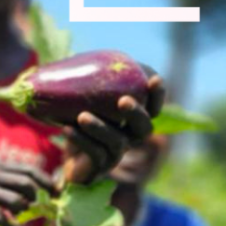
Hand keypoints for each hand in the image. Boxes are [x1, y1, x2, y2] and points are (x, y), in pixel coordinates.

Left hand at [60, 70, 164, 184]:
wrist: (69, 158)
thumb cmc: (84, 122)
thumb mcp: (90, 98)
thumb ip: (99, 80)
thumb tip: (97, 58)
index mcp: (133, 119)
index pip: (153, 107)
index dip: (158, 96)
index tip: (154, 80)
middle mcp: (131, 137)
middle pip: (144, 128)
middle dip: (136, 114)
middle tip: (123, 100)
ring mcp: (116, 154)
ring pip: (117, 142)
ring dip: (100, 128)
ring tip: (82, 116)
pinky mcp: (99, 167)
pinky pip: (95, 154)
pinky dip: (82, 141)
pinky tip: (67, 129)